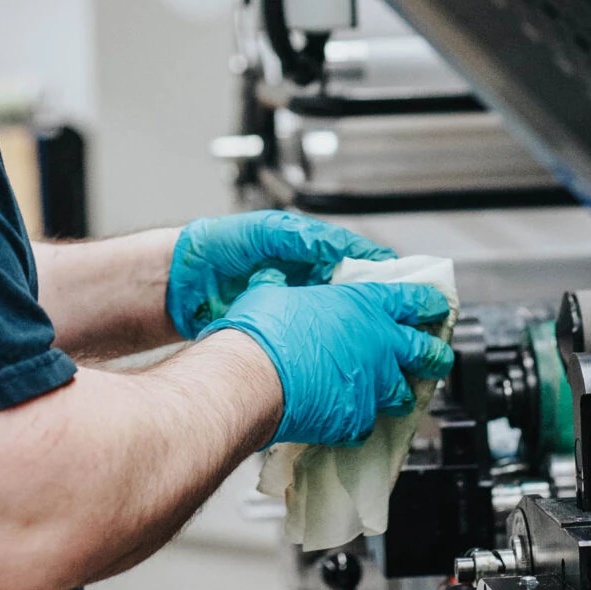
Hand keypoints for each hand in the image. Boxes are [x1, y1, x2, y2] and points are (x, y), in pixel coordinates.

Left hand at [167, 210, 394, 339]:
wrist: (181, 281)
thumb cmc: (219, 245)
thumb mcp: (265, 232)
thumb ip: (304, 238)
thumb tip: (342, 247)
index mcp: (308, 247)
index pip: (357, 258)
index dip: (384, 272)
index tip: (409, 286)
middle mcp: (307, 275)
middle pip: (355, 291)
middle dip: (379, 306)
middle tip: (404, 321)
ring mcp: (295, 302)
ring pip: (338, 317)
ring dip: (358, 329)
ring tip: (381, 343)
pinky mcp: (281, 326)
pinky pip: (314, 336)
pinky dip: (331, 345)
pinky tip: (343, 357)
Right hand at [210, 273, 453, 447]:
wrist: (254, 378)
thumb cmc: (263, 331)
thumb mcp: (272, 292)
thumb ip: (283, 286)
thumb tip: (270, 278)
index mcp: (364, 306)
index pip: (414, 300)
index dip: (430, 303)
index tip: (438, 307)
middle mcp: (378, 346)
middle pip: (426, 352)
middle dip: (436, 355)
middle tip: (438, 357)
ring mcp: (372, 387)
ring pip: (403, 394)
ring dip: (400, 394)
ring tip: (395, 396)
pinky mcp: (356, 421)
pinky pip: (367, 425)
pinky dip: (360, 423)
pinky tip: (349, 421)